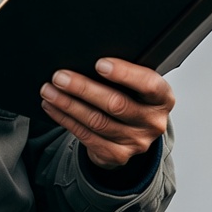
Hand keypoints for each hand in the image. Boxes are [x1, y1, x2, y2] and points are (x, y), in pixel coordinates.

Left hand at [40, 58, 174, 169]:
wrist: (132, 131)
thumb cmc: (130, 96)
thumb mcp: (134, 83)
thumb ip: (122, 72)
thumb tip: (85, 57)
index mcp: (162, 97)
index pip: (148, 84)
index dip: (124, 74)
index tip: (99, 63)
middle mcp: (153, 122)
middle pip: (116, 104)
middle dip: (83, 88)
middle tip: (59, 77)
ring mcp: (136, 142)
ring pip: (97, 121)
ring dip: (68, 104)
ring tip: (49, 90)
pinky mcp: (118, 155)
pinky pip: (87, 136)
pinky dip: (65, 119)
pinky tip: (52, 107)